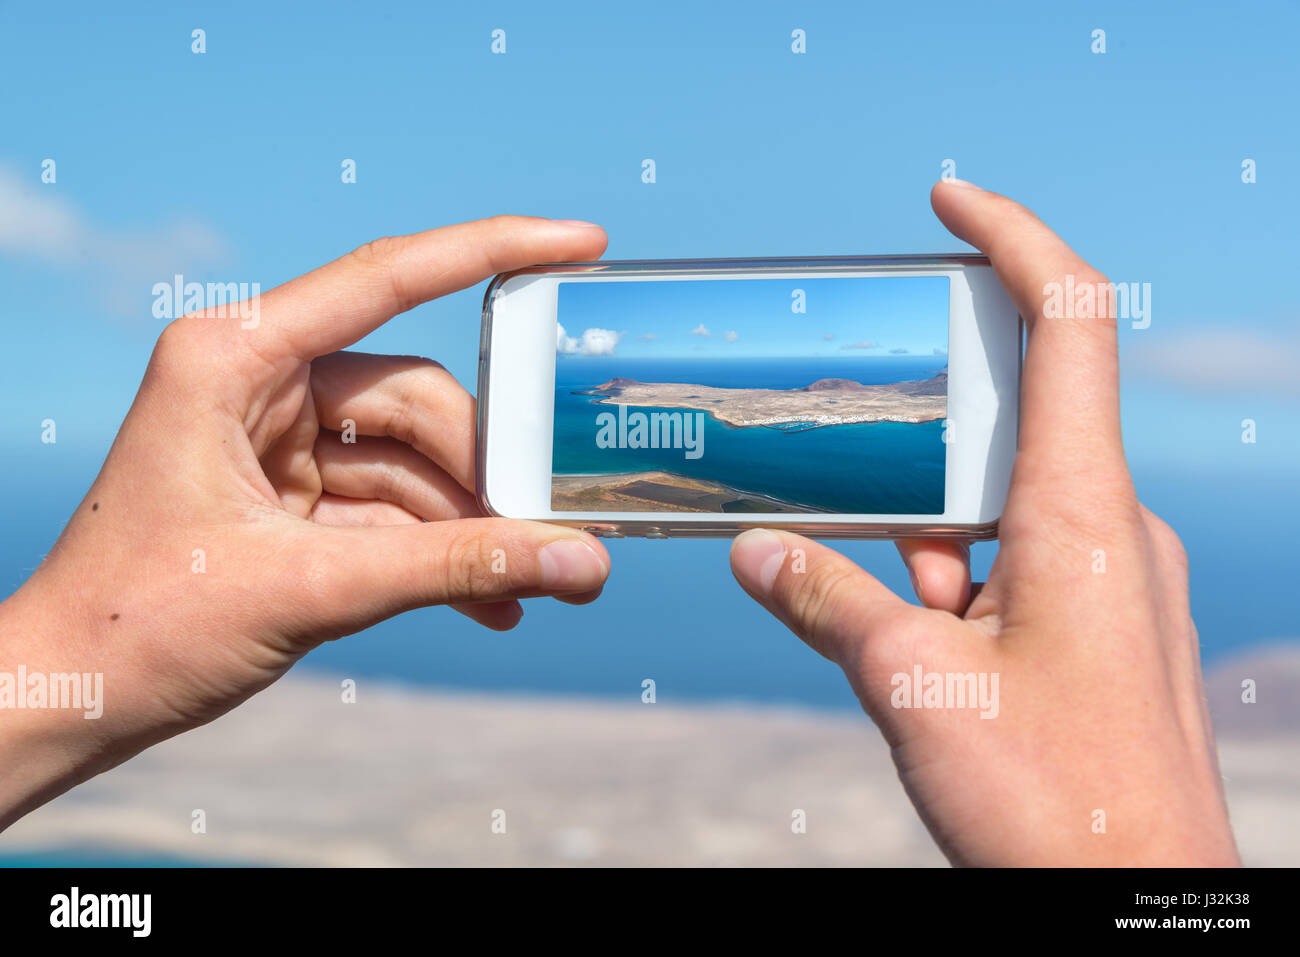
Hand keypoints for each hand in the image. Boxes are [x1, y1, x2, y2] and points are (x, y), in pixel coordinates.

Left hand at [0, 216, 611, 828]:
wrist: (70, 702)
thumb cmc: (142, 629)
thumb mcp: (311, 588)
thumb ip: (455, 569)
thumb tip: (583, 562)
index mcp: (235, 357)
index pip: (387, 279)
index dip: (494, 251)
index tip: (582, 243)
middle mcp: (260, 383)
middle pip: (416, 400)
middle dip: (486, 472)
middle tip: (554, 530)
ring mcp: (279, 442)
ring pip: (414, 461)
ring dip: (472, 527)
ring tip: (532, 584)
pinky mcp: (294, 498)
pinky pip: (394, 508)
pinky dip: (440, 554)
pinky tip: (492, 603)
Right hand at [729, 181, 1239, 865]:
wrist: (1134, 907)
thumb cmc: (1054, 805)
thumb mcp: (915, 688)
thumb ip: (829, 602)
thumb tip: (753, 548)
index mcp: (1080, 514)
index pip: (1069, 323)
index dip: (1013, 237)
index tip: (947, 198)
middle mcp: (1109, 529)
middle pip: (1017, 413)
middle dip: (920, 416)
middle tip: (835, 418)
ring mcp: (1111, 581)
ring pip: (1002, 501)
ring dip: (922, 516)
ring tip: (836, 537)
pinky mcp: (1100, 628)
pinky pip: (1015, 562)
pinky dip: (949, 568)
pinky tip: (891, 613)